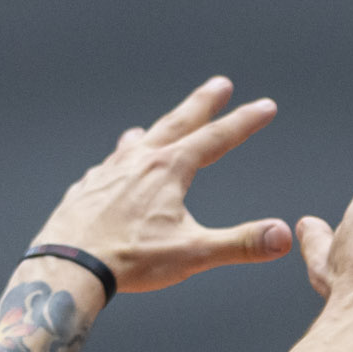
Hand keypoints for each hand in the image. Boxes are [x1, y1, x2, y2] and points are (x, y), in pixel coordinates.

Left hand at [27, 77, 292, 294]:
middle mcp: (138, 162)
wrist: (68, 267)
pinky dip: (116, 163)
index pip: (216, 139)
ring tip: (151, 127)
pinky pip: (106, 168)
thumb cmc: (130, 260)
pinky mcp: (86, 190)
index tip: (265, 106)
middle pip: (176, 124)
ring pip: (135, 144)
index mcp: (168, 171)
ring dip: (152, 133)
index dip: (244, 122)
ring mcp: (108, 173)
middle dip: (201, 104)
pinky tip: (112, 170)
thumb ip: (241, 243)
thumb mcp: (194, 253)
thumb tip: (284, 235)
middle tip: (219, 84)